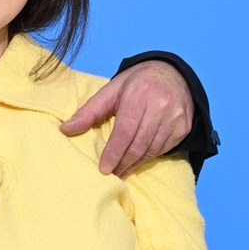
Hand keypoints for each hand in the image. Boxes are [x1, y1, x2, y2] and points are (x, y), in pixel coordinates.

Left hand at [60, 61, 192, 176]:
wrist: (171, 74)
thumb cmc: (135, 84)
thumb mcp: (110, 91)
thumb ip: (88, 111)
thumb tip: (65, 130)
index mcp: (139, 95)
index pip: (125, 131)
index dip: (113, 152)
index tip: (103, 169)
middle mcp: (160, 106)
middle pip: (139, 144)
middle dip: (123, 163)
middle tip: (111, 175)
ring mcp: (175, 117)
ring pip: (152, 149)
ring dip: (135, 164)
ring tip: (121, 172)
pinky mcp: (183, 127)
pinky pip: (164, 148)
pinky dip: (149, 158)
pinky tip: (137, 162)